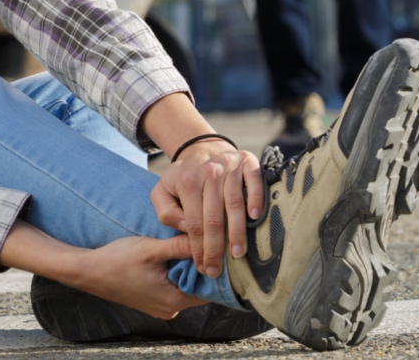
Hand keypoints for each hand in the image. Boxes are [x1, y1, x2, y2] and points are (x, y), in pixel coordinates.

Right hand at [76, 234, 205, 318]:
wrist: (89, 272)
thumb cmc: (118, 260)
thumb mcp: (151, 249)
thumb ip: (180, 246)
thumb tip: (207, 240)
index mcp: (173, 301)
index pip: (210, 289)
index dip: (217, 269)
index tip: (220, 249)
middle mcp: (170, 308)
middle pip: (199, 288)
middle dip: (203, 266)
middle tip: (209, 242)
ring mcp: (161, 305)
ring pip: (186, 286)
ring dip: (189, 268)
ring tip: (192, 245)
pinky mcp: (153, 299)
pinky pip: (174, 286)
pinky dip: (177, 272)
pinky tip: (175, 255)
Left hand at [151, 140, 263, 277]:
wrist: (202, 148)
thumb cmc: (183, 177)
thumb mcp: (162, 191)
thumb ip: (166, 212)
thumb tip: (187, 229)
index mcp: (187, 182)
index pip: (194, 223)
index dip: (198, 248)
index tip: (203, 267)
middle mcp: (209, 173)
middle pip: (214, 218)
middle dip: (216, 248)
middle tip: (218, 270)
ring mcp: (230, 166)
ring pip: (235, 204)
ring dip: (237, 231)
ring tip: (238, 253)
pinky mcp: (247, 161)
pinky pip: (254, 182)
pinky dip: (256, 199)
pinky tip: (254, 217)